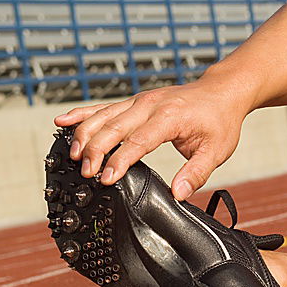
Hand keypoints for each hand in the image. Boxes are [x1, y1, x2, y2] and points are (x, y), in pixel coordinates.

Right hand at [53, 72, 248, 199]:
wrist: (222, 91)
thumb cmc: (219, 120)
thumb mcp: (217, 150)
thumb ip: (196, 173)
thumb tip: (179, 195)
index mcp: (169, 117)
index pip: (138, 141)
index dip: (120, 161)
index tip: (105, 179)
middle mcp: (150, 105)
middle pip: (114, 126)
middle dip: (95, 150)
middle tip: (85, 173)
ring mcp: (140, 100)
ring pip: (103, 115)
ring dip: (85, 134)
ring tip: (73, 157)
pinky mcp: (135, 101)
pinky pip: (104, 107)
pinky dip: (83, 113)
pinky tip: (63, 121)